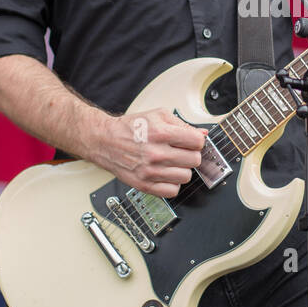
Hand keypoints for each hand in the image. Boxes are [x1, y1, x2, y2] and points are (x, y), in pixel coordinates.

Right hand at [91, 108, 207, 198]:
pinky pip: (173, 191)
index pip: (197, 142)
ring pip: (186, 177)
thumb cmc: (131, 128)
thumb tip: (202, 134)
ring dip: (182, 169)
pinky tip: (166, 174)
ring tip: (172, 162)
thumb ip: (181, 123)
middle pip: (194, 160)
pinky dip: (172, 183)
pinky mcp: (144, 185)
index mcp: (161, 133)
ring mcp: (150, 171)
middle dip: (190, 154)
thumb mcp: (157, 115)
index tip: (191, 141)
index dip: (196, 141)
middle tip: (181, 151)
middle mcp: (156, 153)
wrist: (105, 141)